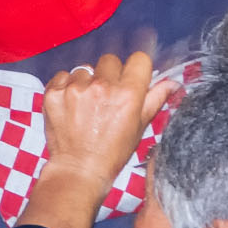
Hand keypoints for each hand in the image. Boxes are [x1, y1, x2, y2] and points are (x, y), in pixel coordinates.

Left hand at [18, 54, 175, 227]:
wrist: (78, 169)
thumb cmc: (112, 152)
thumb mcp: (139, 127)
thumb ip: (155, 99)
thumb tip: (173, 82)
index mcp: (128, 94)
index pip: (139, 59)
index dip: (136, 69)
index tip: (131, 79)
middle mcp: (102, 87)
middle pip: (110, 60)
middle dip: (110, 75)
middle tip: (106, 96)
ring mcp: (75, 88)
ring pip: (86, 69)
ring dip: (87, 82)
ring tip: (86, 105)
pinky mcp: (54, 92)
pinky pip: (64, 76)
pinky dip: (66, 87)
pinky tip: (70, 105)